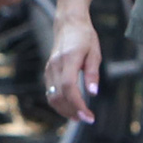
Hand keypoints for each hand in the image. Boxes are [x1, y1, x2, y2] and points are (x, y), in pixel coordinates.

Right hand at [43, 9, 98, 124]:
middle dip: (72, 111)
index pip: (69, 88)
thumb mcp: (94, 52)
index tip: (88, 116)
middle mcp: (55, 66)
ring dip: (64, 110)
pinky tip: (70, 106)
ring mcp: (49, 70)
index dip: (78, 105)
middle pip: (59, 96)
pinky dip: (59, 103)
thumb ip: (93, 73)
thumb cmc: (84, 37)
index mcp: (68, 60)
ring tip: (79, 116)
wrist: (68, 24)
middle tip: (87, 119)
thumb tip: (93, 93)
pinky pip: (50, 92)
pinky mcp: (48, 72)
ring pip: (52, 97)